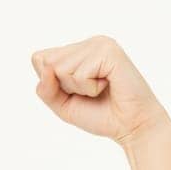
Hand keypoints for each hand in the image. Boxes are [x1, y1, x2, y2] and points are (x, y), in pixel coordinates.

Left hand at [31, 36, 170, 146]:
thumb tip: (46, 67)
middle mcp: (88, 43)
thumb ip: (45, 88)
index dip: (51, 83)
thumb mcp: (62, 104)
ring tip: (100, 89)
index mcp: (77, 50)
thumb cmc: (100, 114)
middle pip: (47, 62)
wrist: (131, 126)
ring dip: (78, 88)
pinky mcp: (109, 51)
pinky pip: (79, 74)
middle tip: (90, 92)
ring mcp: (100, 44)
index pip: (39, 58)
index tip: (76, 92)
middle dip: (64, 86)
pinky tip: (108, 86)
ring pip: (60, 68)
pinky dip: (90, 89)